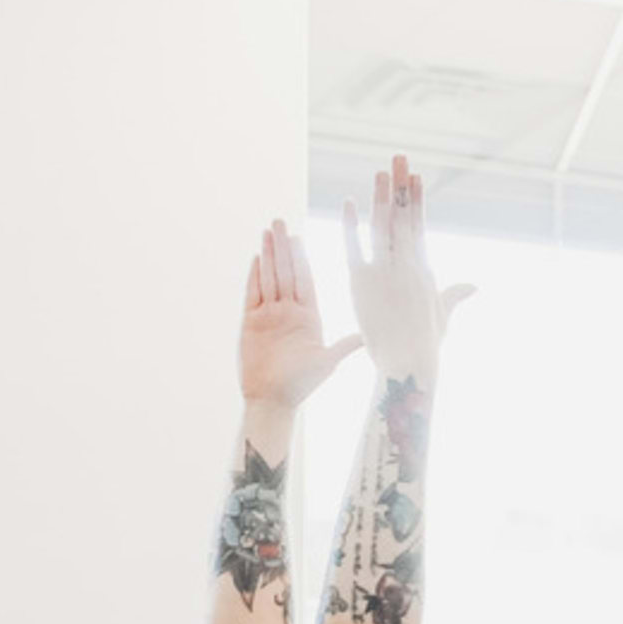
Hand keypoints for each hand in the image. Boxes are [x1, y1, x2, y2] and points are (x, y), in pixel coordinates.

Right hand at [240, 220, 359, 410]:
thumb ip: (345, 345)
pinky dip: (254, 276)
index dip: (302, 258)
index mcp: (309, 317)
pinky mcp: (251, 322)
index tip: (300, 237)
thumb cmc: (302, 386)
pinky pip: (252, 294)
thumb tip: (370, 336)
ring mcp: (270, 315)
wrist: (273, 401)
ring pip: (269, 278)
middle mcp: (289, 312)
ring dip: (268, 255)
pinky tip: (256, 257)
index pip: (305, 280)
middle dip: (282, 248)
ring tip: (267, 231)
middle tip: (280, 223)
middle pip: (285, 273)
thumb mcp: (327, 362)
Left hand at [342, 154, 473, 384]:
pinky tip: (350, 203)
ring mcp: (385, 270)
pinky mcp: (363, 282)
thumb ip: (454, 294)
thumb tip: (472, 285)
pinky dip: (352, 224)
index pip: (418, 225)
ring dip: (381, 195)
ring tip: (380, 170)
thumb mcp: (442, 314)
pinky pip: (355, 247)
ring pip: (383, 225)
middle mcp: (407, 264)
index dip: (415, 199)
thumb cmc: (425, 345)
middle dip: (400, 185)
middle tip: (397, 157)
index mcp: (424, 268)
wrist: (408, 362)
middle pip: (403, 217)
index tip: (413, 176)